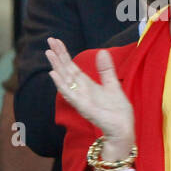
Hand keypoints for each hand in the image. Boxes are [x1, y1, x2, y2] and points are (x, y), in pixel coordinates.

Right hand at [46, 39, 135, 158]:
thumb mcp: (112, 84)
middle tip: (49, 40)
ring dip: (56, 66)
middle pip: (65, 70)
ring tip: (48, 53)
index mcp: (86, 84)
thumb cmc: (117, 111)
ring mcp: (80, 98)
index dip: (64, 53)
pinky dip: (61, 84)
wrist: (122, 129)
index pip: (71, 66)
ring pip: (64, 79)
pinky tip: (53, 74)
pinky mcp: (83, 107)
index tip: (56, 40)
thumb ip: (105, 70)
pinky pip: (69, 94)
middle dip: (57, 56)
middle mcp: (80, 90)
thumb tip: (102, 51)